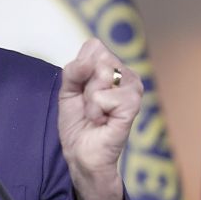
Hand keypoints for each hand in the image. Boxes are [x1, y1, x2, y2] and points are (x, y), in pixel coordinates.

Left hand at [58, 38, 142, 199]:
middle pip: (97, 57)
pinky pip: (105, 95)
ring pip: (102, 74)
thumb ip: (74, 70)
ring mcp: (133, 90)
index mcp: (113, 68)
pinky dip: (96, 110)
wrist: (81, 154)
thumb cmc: (77, 123)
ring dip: (90, 98)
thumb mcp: (67, 91)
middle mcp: (127, 75)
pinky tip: (103, 121)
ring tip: (96, 113)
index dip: (79, 68)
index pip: (93, 46)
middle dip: (83, 83)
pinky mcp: (133, 106)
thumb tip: (88, 62)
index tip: (79, 89)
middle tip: (89, 104)